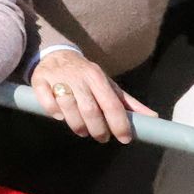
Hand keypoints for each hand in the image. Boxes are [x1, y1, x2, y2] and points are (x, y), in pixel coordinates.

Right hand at [31, 49, 155, 143]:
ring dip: (76, 124)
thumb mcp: (107, 85)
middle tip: (101, 137)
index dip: (119, 123)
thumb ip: (128, 102)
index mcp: (97, 77)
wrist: (57, 54)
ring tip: (81, 131)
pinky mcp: (39, 80)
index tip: (124, 138)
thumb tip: (153, 118)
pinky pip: (46, 100)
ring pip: (68, 107)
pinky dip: (53, 111)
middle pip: (89, 109)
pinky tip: (59, 116)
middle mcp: (78, 77)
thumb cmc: (86, 75)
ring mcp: (58, 78)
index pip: (111, 103)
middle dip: (97, 129)